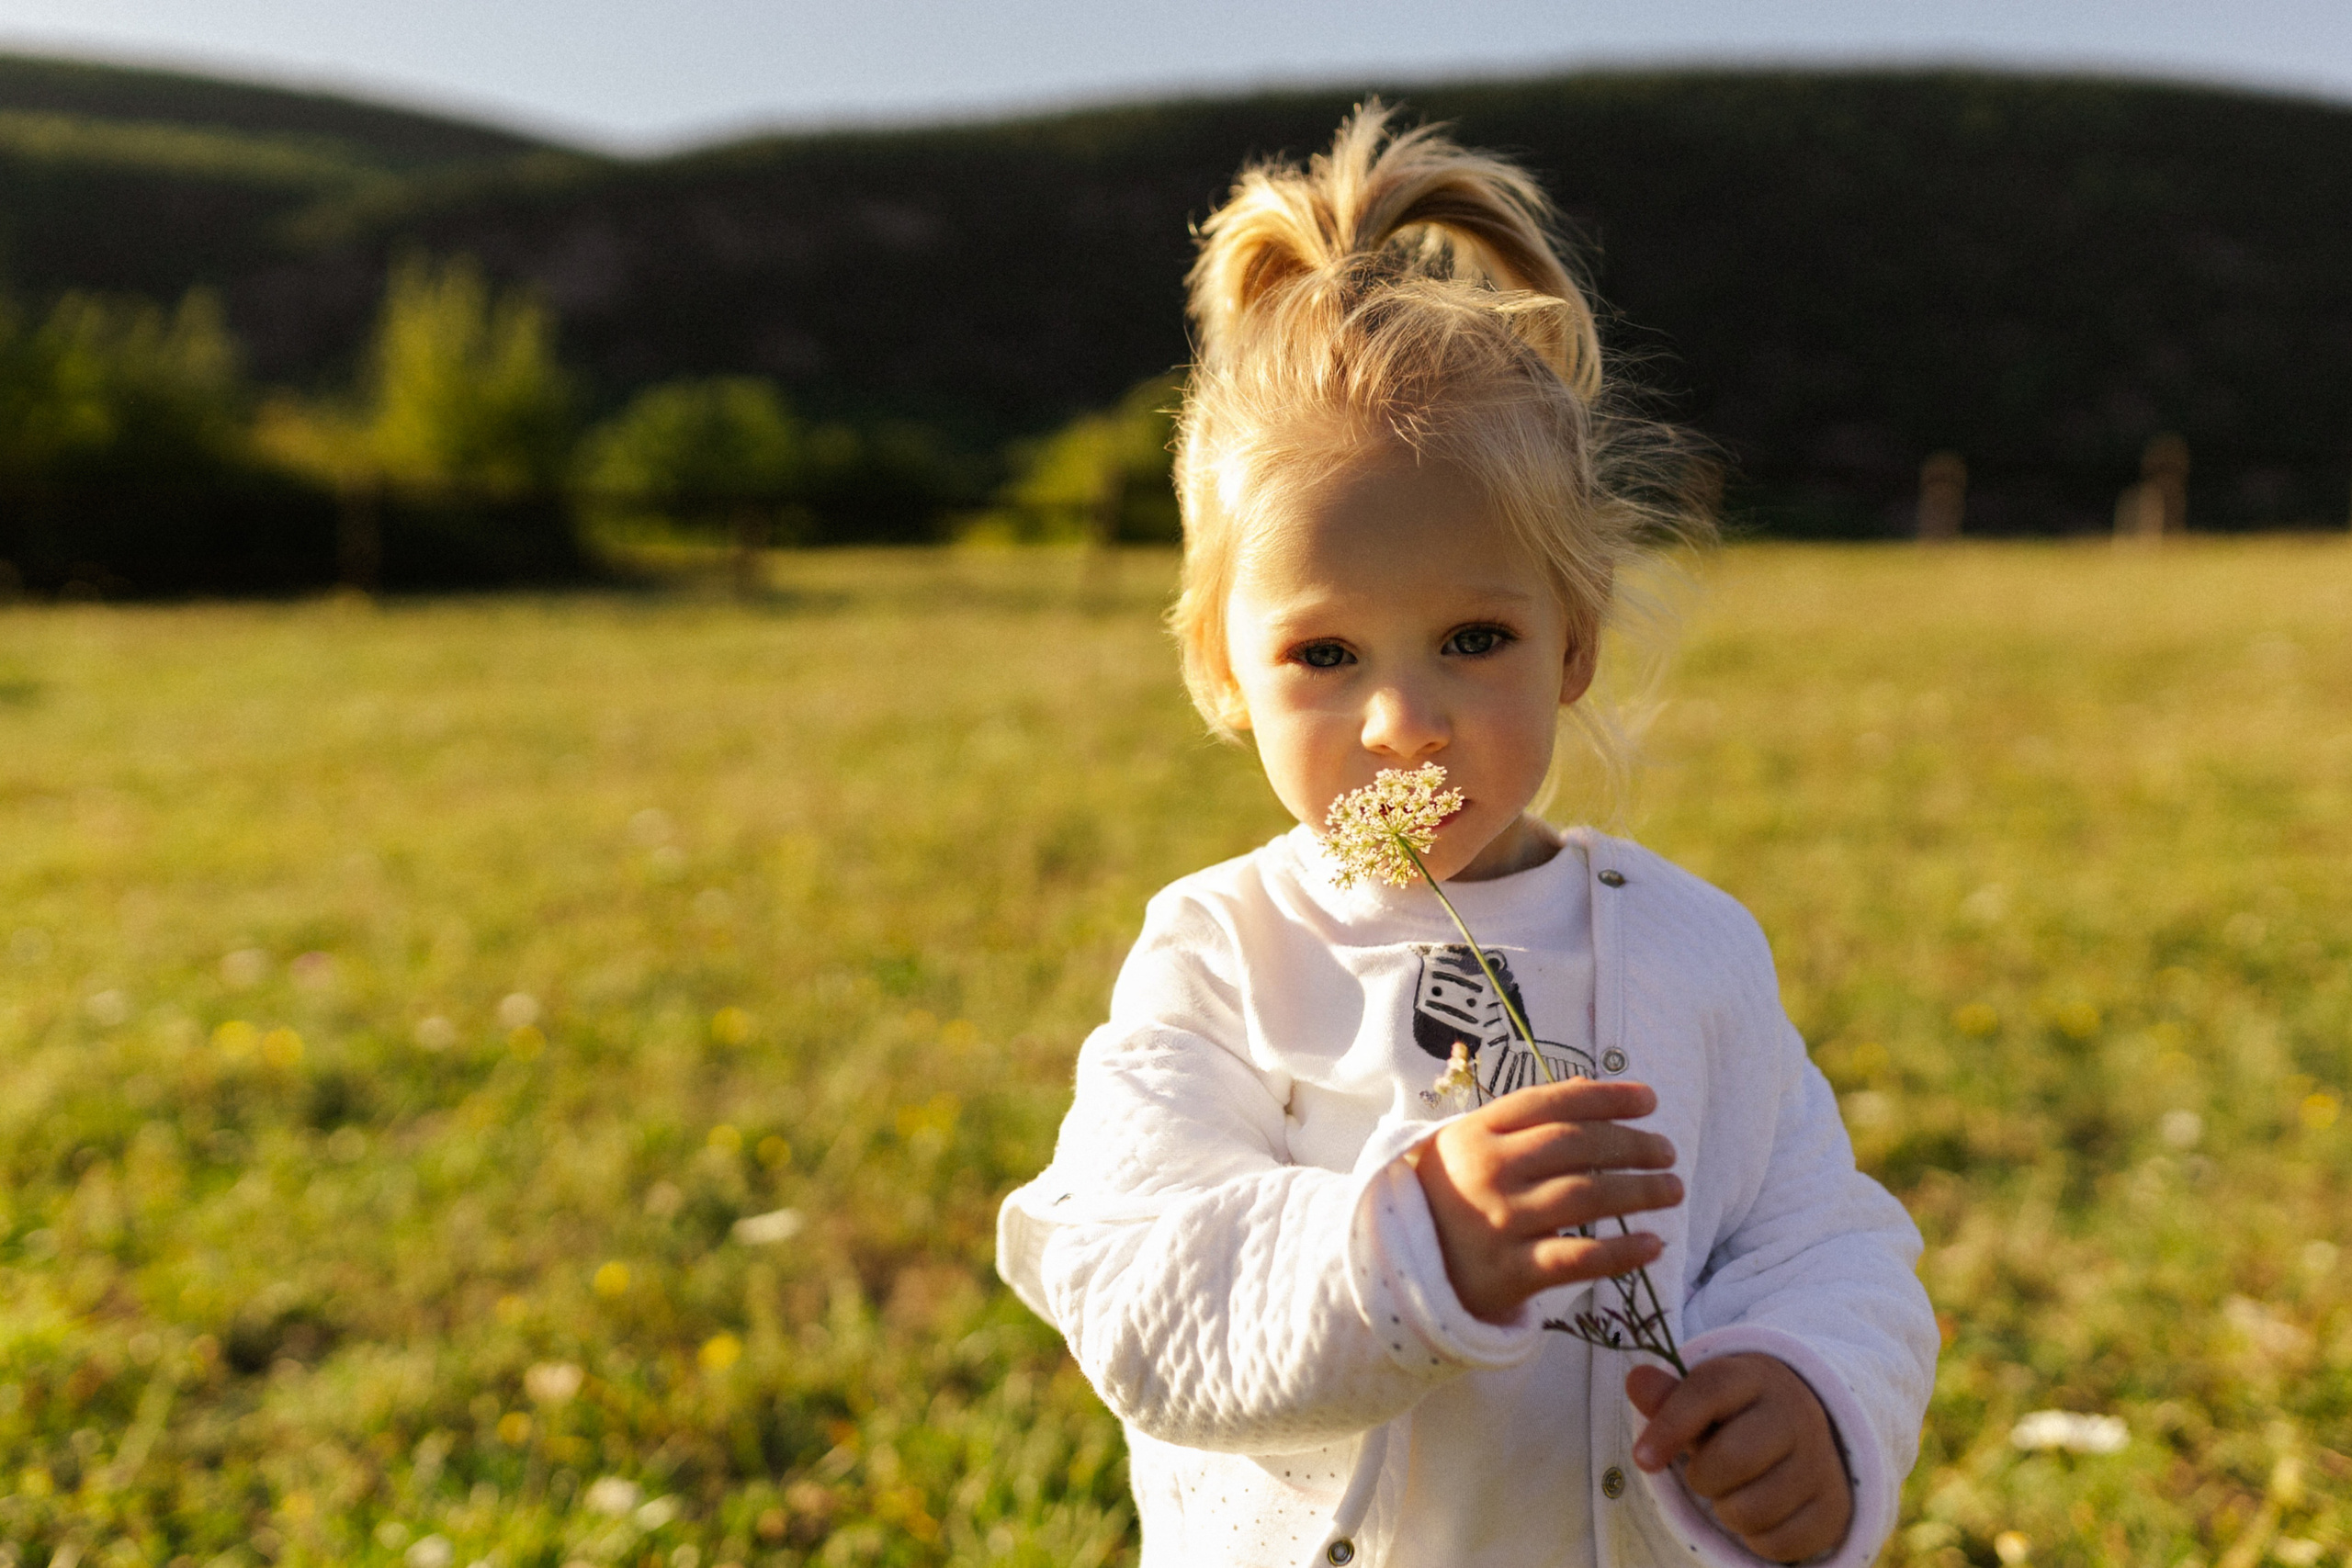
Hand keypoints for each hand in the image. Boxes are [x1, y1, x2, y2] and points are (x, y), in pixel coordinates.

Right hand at [1410, 1076, 1680, 1323]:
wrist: (1396, 1266)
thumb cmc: (1445, 1195)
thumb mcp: (1469, 1143)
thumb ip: (1524, 1118)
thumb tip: (1591, 1089)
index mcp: (1478, 1132)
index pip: (1552, 1103)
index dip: (1607, 1098)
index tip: (1650, 1100)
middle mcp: (1489, 1170)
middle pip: (1576, 1145)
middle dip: (1632, 1143)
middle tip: (1667, 1151)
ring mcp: (1499, 1220)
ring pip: (1585, 1196)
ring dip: (1640, 1190)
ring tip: (1673, 1188)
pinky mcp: (1509, 1272)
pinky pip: (1577, 1258)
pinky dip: (1621, 1252)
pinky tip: (1654, 1244)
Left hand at [1626, 1354, 1852, 1563]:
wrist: (1807, 1431)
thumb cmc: (1738, 1415)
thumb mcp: (1704, 1397)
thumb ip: (1667, 1397)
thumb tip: (1637, 1382)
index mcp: (1756, 1378)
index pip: (1707, 1393)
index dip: (1669, 1428)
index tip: (1641, 1460)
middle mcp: (1798, 1415)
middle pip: (1729, 1461)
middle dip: (1703, 1477)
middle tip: (1708, 1473)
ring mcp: (1822, 1462)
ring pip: (1750, 1511)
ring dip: (1728, 1511)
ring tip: (1737, 1491)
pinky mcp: (1835, 1508)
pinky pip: (1777, 1544)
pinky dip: (1758, 1539)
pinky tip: (1763, 1513)